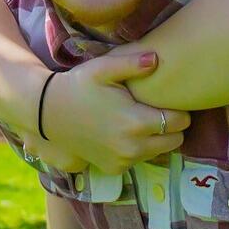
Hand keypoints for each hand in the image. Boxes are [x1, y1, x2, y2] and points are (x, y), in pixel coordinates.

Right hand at [41, 50, 187, 173]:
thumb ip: (132, 63)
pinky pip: (139, 160)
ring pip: (159, 152)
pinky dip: (138, 149)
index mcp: (135, 122)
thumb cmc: (78, 86)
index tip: (172, 101)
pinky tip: (126, 133)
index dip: (180, 110)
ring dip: (157, 138)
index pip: (179, 122)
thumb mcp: (102, 68)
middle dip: (172, 126)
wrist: (47, 113)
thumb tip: (157, 59)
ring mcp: (123, 161)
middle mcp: (132, 147)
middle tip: (159, 110)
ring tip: (142, 120)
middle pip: (175, 141)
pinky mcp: (113, 168)